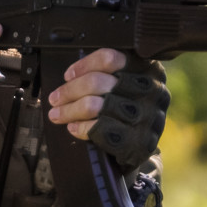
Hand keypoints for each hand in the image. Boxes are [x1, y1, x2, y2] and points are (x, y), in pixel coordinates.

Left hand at [46, 48, 169, 170]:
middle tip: (55, 99)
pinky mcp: (138, 139)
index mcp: (148, 69)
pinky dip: (81, 128)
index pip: (110, 58)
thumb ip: (108, 74)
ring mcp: (147, 115)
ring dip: (69, 111)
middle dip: (69, 91)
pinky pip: (99, 128)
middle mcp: (151, 90)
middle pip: (97, 82)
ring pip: (93, 105)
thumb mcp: (128, 85)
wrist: (145, 148)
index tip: (68, 75)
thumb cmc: (129, 111)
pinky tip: (74, 127)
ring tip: (57, 115)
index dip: (84, 65)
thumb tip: (70, 76)